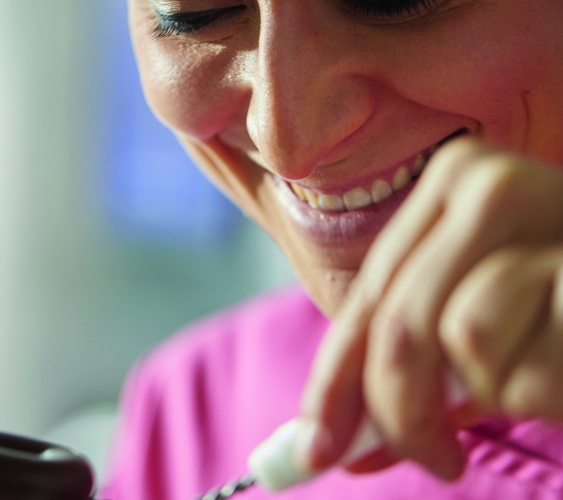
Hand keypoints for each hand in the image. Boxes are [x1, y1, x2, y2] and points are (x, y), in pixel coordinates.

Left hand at [295, 137, 562, 479]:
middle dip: (400, 411)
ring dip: (494, 389)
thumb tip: (325, 443)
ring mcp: (551, 211)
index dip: (334, 383)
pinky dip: (543, 392)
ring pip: (465, 335)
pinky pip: (531, 364)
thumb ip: (408, 368)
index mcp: (450, 185)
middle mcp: (490, 186)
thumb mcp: (476, 322)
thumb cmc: (558, 312)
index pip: (369, 299)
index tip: (316, 450)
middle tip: (433, 459)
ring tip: (536, 377)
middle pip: (400, 322)